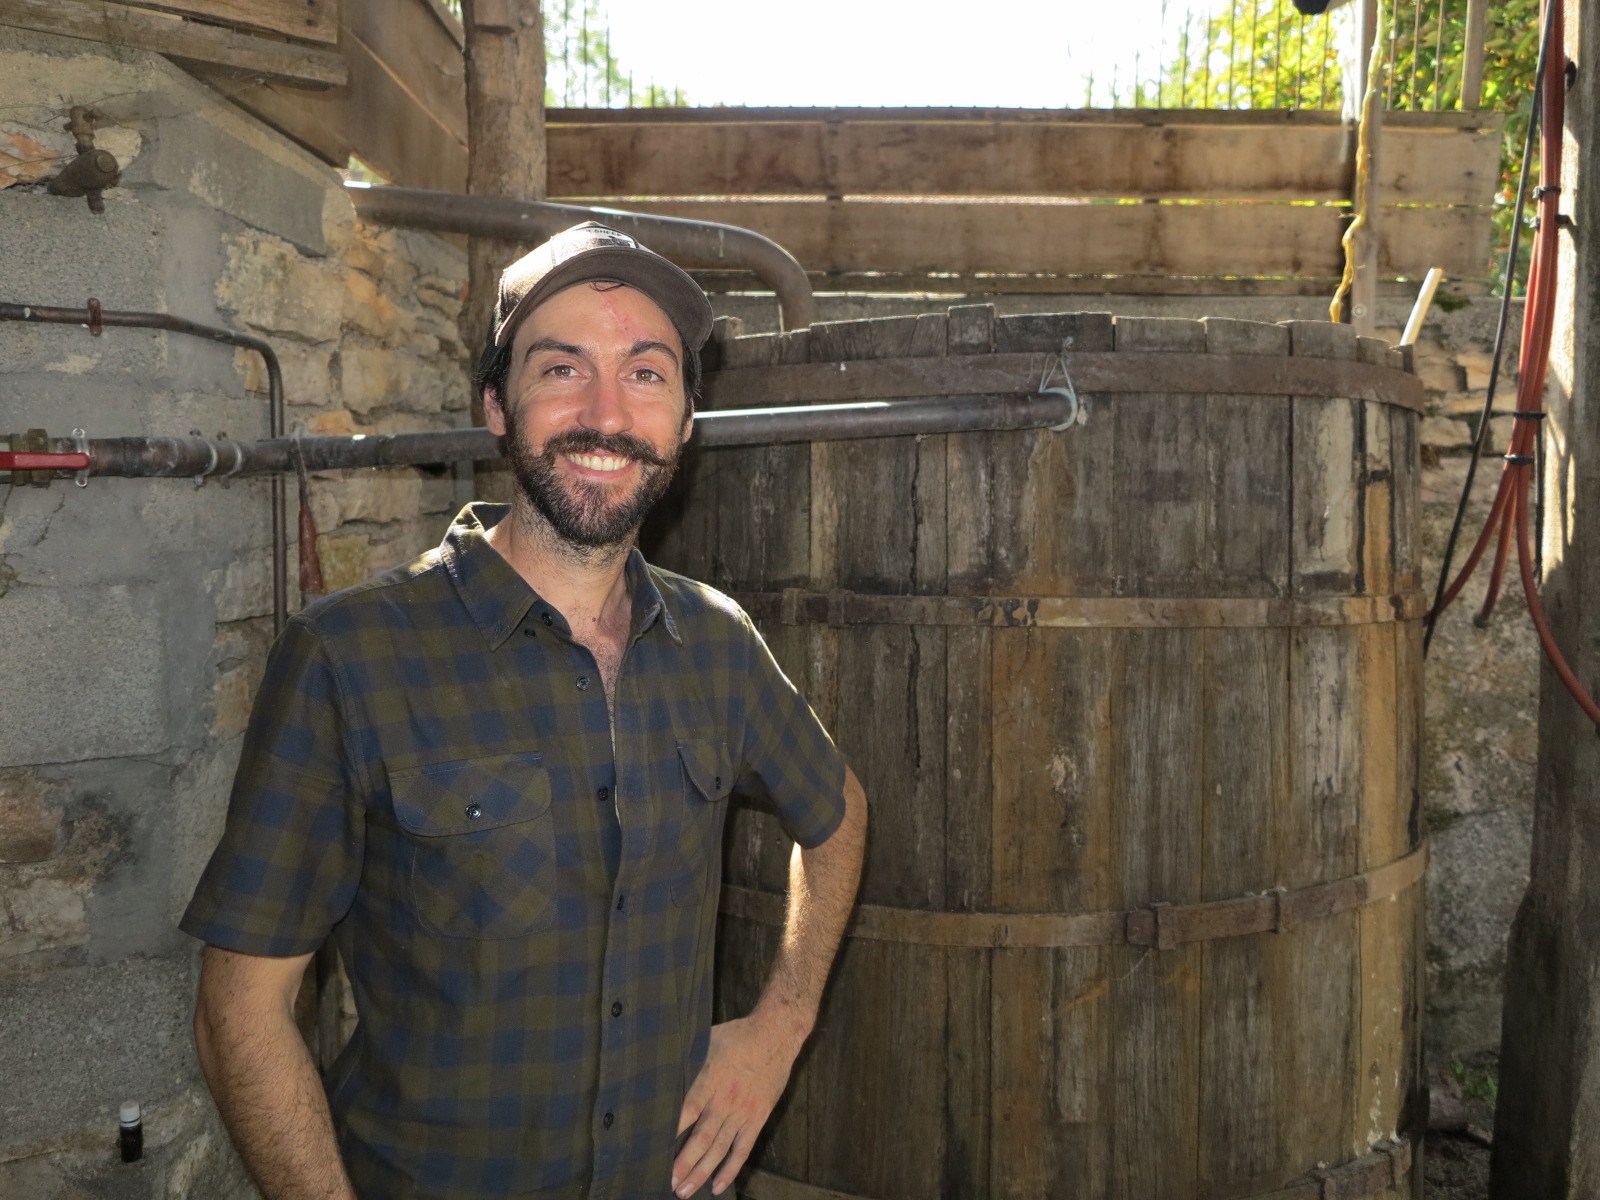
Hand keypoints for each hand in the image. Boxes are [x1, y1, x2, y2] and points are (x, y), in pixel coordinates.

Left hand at [671, 1012, 806, 1196]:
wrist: (776, 1034)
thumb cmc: (739, 1035)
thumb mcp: (708, 1039)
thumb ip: (689, 1058)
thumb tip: (664, 1065)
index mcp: (711, 1080)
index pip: (687, 1111)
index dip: (672, 1132)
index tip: (655, 1149)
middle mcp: (726, 1100)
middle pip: (702, 1138)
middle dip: (684, 1163)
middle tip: (669, 1183)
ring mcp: (743, 1112)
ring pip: (720, 1149)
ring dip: (702, 1172)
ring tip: (685, 1190)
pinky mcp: (758, 1118)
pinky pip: (743, 1149)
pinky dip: (731, 1169)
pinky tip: (718, 1185)